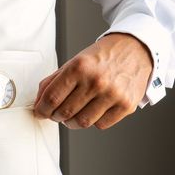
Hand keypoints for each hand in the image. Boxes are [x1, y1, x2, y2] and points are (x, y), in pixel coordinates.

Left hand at [33, 33, 152, 128]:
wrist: (135, 49)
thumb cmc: (102, 57)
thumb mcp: (73, 62)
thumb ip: (53, 81)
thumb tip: (39, 101)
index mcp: (79, 68)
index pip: (52, 98)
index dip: (41, 109)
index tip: (39, 112)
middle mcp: (96, 81)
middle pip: (65, 112)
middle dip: (55, 116)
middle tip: (55, 113)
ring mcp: (113, 94)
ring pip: (82, 122)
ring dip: (71, 122)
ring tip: (71, 115)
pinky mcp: (126, 105)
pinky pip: (101, 125)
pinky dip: (92, 121)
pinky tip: (91, 111)